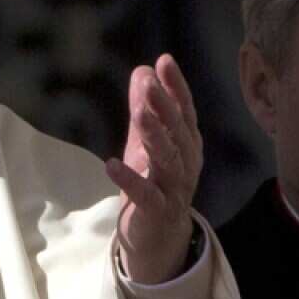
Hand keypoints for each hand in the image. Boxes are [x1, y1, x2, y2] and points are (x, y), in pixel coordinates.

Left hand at [105, 54, 202, 283]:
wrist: (158, 237)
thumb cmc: (154, 182)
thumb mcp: (147, 143)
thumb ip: (146, 109)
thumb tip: (142, 70)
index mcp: (187, 144)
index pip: (184, 111)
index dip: (176, 87)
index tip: (164, 61)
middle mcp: (187, 163)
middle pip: (178, 131)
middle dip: (164, 106)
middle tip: (150, 83)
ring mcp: (174, 188)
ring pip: (168, 159)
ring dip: (154, 135)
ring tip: (139, 113)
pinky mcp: (157, 211)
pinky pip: (145, 194)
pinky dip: (129, 179)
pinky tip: (111, 164)